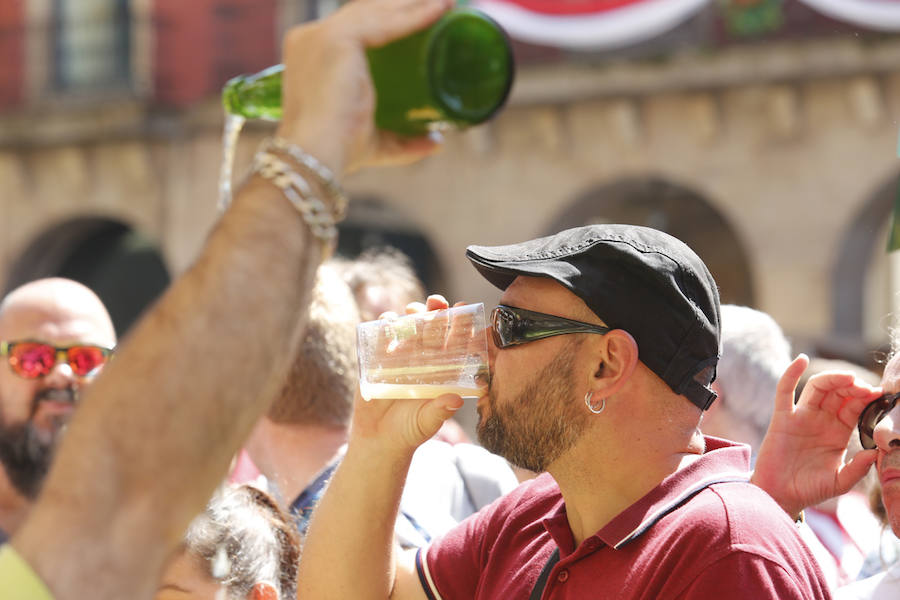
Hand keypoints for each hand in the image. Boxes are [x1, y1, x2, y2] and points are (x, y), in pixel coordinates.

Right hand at [276, 0, 450, 174]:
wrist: (316, 156)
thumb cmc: (339, 152)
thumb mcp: (375, 139)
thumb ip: (404, 140)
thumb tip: (436, 141)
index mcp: (312, 52)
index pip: (356, 24)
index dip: (391, 16)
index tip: (424, 16)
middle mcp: (311, 37)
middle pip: (367, 10)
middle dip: (405, 5)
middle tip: (444, 6)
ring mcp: (321, 34)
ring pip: (376, 10)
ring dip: (414, 3)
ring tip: (447, 4)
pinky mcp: (337, 38)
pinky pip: (384, 22)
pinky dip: (415, 16)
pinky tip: (439, 11)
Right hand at [351, 295, 466, 453]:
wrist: (379, 439)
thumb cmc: (410, 431)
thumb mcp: (426, 422)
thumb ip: (439, 411)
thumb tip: (455, 402)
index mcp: (442, 369)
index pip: (454, 343)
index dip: (460, 326)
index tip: (464, 309)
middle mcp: (424, 358)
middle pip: (431, 329)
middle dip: (435, 312)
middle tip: (437, 301)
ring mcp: (401, 356)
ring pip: (408, 327)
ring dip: (411, 314)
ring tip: (413, 310)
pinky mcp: (378, 358)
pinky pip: (381, 337)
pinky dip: (384, 326)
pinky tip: (387, 320)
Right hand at [751, 354, 880, 518]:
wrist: (780, 496)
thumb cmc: (809, 489)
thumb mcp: (839, 482)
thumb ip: (857, 469)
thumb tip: (875, 452)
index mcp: (838, 432)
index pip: (855, 407)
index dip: (867, 399)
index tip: (879, 395)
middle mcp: (821, 420)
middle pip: (839, 393)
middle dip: (853, 387)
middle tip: (866, 388)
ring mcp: (801, 416)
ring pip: (818, 388)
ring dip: (833, 379)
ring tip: (848, 379)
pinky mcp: (782, 417)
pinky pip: (785, 391)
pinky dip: (791, 373)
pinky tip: (801, 359)